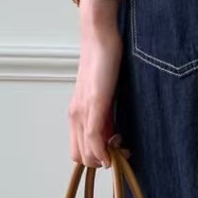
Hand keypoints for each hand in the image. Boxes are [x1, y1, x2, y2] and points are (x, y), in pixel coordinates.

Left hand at [68, 4, 122, 166]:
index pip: (80, 151)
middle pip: (81, 157)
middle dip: (101, 161)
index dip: (97, 157)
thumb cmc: (104, 62)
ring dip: (105, 157)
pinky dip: (103, 150)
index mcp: (77, 114)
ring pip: (86, 153)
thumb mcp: (105, 94)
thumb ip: (106, 115)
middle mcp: (75, 116)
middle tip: (121, 150)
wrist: (99, 37)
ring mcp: (82, 112)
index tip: (116, 150)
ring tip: (122, 146)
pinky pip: (93, 138)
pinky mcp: (93, 105)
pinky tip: (116, 148)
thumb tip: (113, 136)